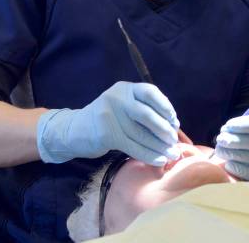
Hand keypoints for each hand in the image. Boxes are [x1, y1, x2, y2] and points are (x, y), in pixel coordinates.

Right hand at [36, 81, 180, 165]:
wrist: (74, 131)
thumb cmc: (107, 119)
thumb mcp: (122, 105)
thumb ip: (143, 109)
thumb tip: (173, 124)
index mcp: (125, 88)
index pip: (150, 92)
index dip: (165, 106)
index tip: (175, 120)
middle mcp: (117, 98)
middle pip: (147, 114)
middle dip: (164, 129)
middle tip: (174, 141)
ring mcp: (110, 115)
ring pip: (141, 134)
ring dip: (159, 146)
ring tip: (172, 154)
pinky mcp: (105, 134)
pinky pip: (132, 146)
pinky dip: (148, 155)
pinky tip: (159, 160)